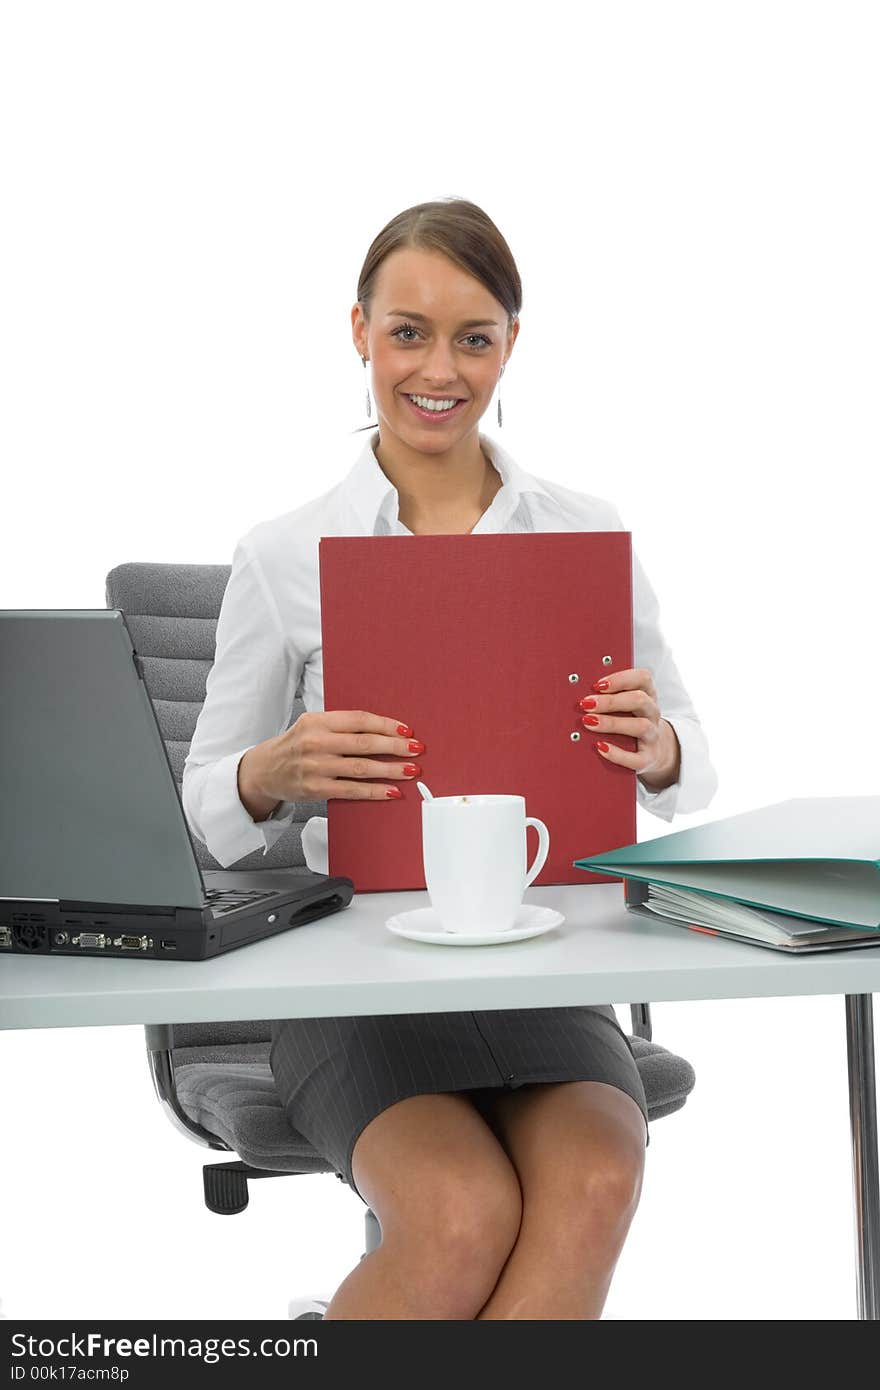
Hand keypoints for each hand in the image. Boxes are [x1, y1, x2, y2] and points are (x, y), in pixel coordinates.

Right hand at [256, 709, 424, 801]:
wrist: (264, 771)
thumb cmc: (295, 746)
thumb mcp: (312, 726)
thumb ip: (341, 726)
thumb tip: (383, 730)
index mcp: (317, 721)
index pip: (359, 720)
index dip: (386, 724)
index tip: (406, 730)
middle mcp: (315, 742)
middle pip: (364, 743)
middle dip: (395, 746)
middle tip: (416, 748)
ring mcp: (315, 766)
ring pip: (361, 767)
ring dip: (390, 769)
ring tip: (411, 770)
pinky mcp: (315, 788)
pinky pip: (352, 790)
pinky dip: (374, 791)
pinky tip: (391, 791)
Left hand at [579, 667, 679, 789]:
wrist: (652, 751)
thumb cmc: (630, 722)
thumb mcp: (625, 705)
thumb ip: (608, 696)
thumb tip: (580, 694)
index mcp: (647, 694)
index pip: (642, 678)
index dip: (620, 679)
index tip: (597, 685)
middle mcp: (652, 713)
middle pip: (639, 700)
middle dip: (610, 701)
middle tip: (586, 704)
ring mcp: (652, 736)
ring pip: (640, 726)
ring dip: (612, 723)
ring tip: (589, 722)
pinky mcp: (648, 758)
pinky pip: (636, 758)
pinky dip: (617, 753)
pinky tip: (600, 747)